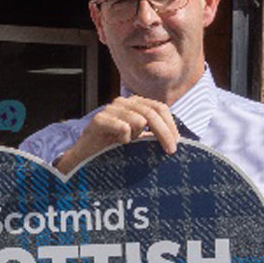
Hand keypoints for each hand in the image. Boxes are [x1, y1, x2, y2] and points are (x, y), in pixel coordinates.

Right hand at [54, 95, 178, 172]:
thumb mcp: (139, 142)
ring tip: (130, 145)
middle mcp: (123, 103)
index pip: (160, 107)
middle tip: (170, 151)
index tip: (176, 144)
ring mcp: (110, 109)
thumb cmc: (114, 150)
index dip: (171, 125)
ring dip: (139, 136)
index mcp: (135, 105)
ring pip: (139, 119)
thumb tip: (178, 140)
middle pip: (152, 112)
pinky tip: (118, 144)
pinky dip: (125, 138)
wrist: (85, 159)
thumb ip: (154, 135)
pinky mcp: (99, 120)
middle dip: (164, 133)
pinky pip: (122, 126)